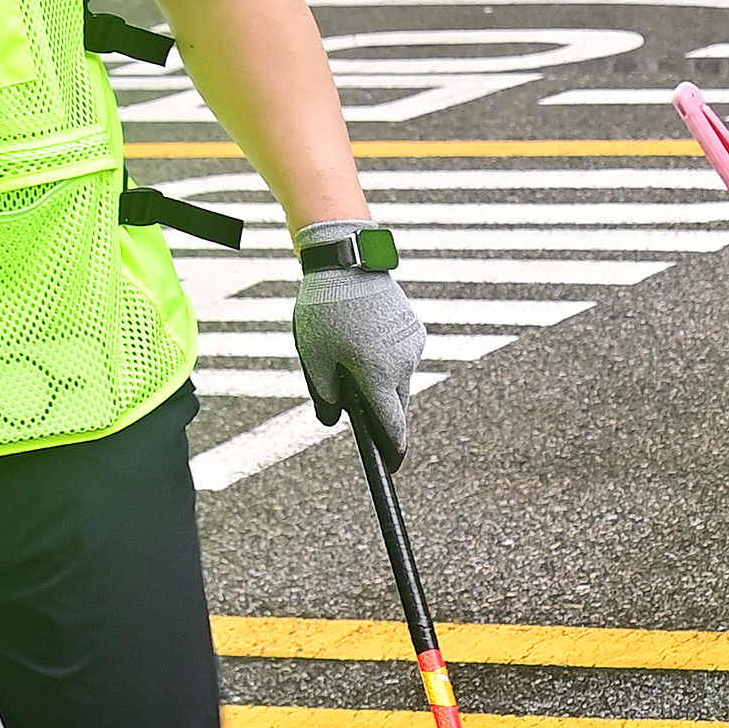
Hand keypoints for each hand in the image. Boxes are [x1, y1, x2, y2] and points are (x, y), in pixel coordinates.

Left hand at [289, 243, 422, 463]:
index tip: (390, 465)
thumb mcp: (313, 354)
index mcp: (377, 375)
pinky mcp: (415, 331)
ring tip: (353, 357)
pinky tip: (367, 341)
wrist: (348, 262)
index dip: (390, 448)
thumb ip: (324, 392)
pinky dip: (388, 358)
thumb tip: (332, 419)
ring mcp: (412, 347)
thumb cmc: (325, 308)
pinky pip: (403, 356)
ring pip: (400, 379)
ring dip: (383, 380)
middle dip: (383, 412)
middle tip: (364, 412)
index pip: (391, 425)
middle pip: (397, 404)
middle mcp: (402, 365)